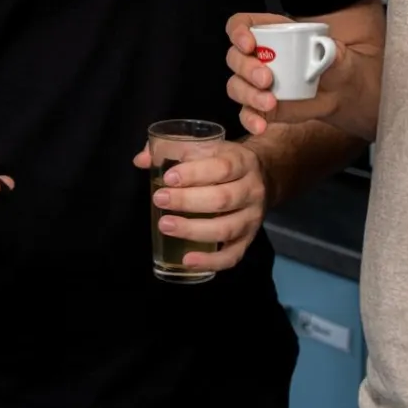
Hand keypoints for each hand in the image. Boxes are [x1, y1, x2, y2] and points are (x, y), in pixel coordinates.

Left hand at [133, 141, 266, 272]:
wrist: (265, 175)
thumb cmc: (225, 161)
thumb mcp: (207, 147)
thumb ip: (174, 149)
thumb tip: (141, 160)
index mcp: (243, 162)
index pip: (222, 168)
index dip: (194, 173)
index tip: (167, 178)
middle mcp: (252, 190)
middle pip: (222, 199)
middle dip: (187, 201)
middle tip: (159, 199)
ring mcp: (253, 218)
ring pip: (226, 228)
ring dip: (193, 230)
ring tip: (165, 225)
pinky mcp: (249, 239)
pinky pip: (233, 255)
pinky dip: (211, 261)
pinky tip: (188, 260)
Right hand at [225, 12, 346, 134]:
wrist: (338, 92)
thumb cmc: (332, 63)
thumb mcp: (336, 52)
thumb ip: (331, 50)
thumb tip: (325, 50)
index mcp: (269, 33)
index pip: (240, 25)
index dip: (238, 32)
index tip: (249, 44)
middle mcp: (255, 56)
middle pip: (234, 57)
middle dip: (246, 68)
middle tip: (266, 79)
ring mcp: (253, 82)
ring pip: (235, 85)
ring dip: (248, 94)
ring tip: (270, 102)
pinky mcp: (258, 106)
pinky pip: (245, 112)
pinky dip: (250, 119)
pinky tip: (260, 125)